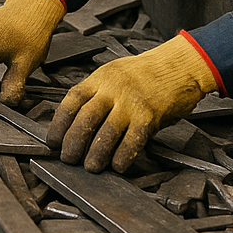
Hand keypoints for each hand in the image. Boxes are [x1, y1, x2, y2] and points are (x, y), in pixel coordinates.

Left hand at [46, 32, 221, 172]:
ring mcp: (131, 102)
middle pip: (86, 118)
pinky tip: (118, 166)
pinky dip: (123, 157)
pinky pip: (132, 141)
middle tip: (68, 159)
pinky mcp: (149, 116)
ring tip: (90, 167)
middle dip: (73, 142)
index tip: (53, 141)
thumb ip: (97, 94)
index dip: (59, 123)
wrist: (179, 65)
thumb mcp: (114, 74)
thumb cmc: (146, 72)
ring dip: (96, 154)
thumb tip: (76, 122)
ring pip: (106, 133)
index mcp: (100, 78)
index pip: (72, 101)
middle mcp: (113, 89)